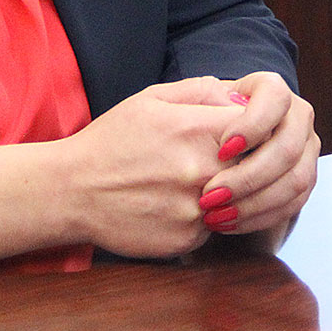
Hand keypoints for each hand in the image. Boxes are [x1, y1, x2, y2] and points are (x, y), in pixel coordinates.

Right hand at [61, 77, 243, 258]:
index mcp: (198, 129)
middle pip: (254, 166)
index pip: (259, 129)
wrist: (72, 190)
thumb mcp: (152, 99)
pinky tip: (170, 205)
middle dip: (240, 163)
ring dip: (222, 192)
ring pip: (236, 200)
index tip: (235, 135)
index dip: (253, 132)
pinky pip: (212, 227)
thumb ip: (204, 91)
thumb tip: (242, 100)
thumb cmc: (113, 139)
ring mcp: (196, 209)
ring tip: (183, 182)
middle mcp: (203, 171)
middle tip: (209, 160)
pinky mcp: (187, 239)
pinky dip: (200, 218)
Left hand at [194, 72, 318, 241]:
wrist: (211, 142)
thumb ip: (200, 95)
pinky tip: (230, 222)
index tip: (222, 149)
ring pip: (295, 181)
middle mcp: (296, 116)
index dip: (253, 125)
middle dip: (248, 177)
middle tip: (210, 195)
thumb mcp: (189, 99)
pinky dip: (260, 218)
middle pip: (288, 148)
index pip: (275, 98)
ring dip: (254, 204)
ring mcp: (305, 150)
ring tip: (216, 215)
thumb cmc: (195, 119)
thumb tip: (224, 103)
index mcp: (271, 89)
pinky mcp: (304, 180)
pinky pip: (292, 204)